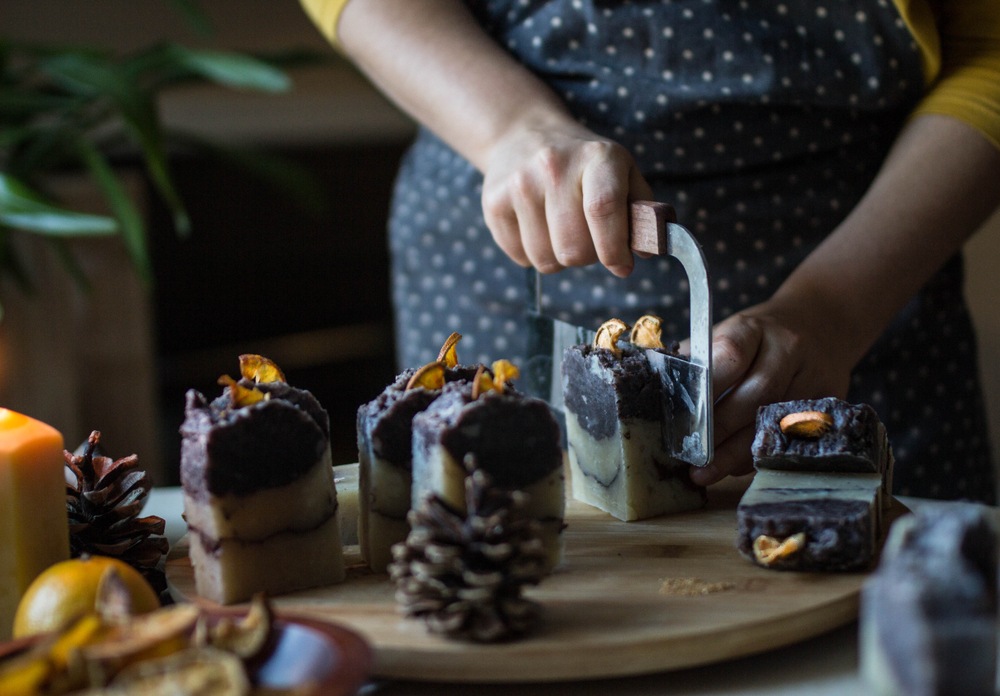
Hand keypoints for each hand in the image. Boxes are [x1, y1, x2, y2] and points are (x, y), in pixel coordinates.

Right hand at [480, 121, 653, 276]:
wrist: (523, 134)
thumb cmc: (584, 163)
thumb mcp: (622, 171)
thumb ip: (640, 210)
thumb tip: (647, 250)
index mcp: (596, 157)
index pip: (604, 210)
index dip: (614, 249)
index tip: (621, 266)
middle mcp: (553, 167)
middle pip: (574, 247)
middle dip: (587, 257)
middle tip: (589, 241)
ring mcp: (519, 185)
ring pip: (546, 259)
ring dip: (559, 258)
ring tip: (562, 231)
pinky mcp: (493, 204)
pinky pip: (520, 258)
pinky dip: (534, 255)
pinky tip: (538, 228)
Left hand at [686, 295, 855, 486]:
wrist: (821, 324)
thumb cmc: (757, 337)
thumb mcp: (727, 334)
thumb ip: (695, 360)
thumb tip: (654, 390)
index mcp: (752, 328)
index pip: (729, 356)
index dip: (707, 388)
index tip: (683, 416)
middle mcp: (787, 349)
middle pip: (755, 395)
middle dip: (720, 430)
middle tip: (691, 456)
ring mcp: (814, 375)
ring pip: (774, 421)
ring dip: (737, 452)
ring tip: (706, 472)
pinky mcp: (831, 400)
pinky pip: (792, 434)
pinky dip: (759, 454)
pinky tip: (735, 467)